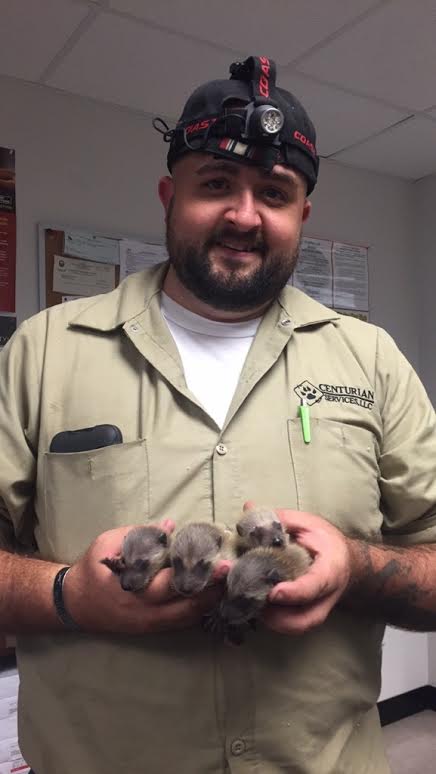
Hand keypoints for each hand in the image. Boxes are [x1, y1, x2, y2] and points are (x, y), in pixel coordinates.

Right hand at [63, 520, 225, 634]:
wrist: (74, 604)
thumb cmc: (92, 568)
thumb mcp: (108, 543)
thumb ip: (139, 534)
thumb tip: (170, 526)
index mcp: (132, 587)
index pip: (171, 581)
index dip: (197, 572)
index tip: (219, 561)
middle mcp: (144, 611)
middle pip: (187, 604)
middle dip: (212, 589)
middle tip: (234, 573)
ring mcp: (149, 624)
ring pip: (188, 617)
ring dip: (210, 601)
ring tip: (231, 583)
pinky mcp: (152, 629)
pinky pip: (181, 622)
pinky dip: (198, 610)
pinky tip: (214, 596)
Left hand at [259, 507, 351, 634]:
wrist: (345, 563)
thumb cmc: (327, 542)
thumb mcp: (309, 524)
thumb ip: (280, 520)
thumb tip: (248, 509)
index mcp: (329, 572)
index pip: (313, 587)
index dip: (293, 593)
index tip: (273, 593)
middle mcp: (324, 599)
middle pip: (301, 619)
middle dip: (274, 615)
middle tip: (248, 596)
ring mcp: (316, 612)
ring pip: (292, 627)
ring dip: (267, 619)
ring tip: (244, 598)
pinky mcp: (305, 618)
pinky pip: (287, 625)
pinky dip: (268, 618)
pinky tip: (250, 602)